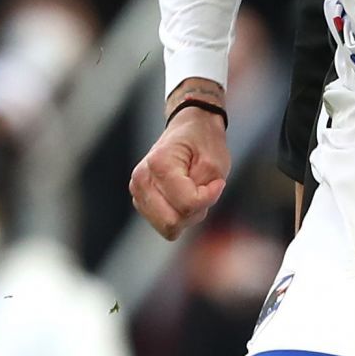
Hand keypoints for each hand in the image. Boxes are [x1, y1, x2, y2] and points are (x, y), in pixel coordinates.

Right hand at [129, 103, 229, 240]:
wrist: (190, 128)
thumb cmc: (204, 142)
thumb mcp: (216, 164)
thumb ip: (206, 192)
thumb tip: (191, 210)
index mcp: (158, 164)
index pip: (187, 204)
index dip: (208, 198)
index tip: (217, 182)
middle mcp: (141, 179)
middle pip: (172, 223)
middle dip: (195, 212)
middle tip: (203, 189)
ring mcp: (137, 191)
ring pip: (168, 228)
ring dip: (188, 215)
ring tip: (193, 190)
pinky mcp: (141, 200)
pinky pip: (165, 224)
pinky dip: (180, 215)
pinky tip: (183, 194)